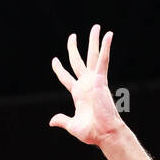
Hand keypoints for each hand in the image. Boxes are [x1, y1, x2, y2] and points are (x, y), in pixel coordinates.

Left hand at [49, 24, 124, 145]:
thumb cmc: (92, 132)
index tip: (55, 60)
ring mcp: (94, 81)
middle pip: (78, 61)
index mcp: (78, 94)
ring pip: (92, 56)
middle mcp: (86, 84)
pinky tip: (108, 35)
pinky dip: (106, 48)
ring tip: (96, 27)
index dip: (59, 69)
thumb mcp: (73, 125)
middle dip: (74, 48)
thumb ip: (62, 120)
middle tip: (72, 36)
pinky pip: (103, 61)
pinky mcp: (101, 80)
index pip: (66, 77)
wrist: (104, 133)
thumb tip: (51, 121)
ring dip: (94, 41)